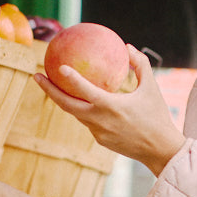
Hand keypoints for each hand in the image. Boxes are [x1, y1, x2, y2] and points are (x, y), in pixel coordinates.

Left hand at [34, 45, 185, 176]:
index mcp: (110, 106)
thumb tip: (128, 46)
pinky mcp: (100, 140)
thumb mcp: (152, 87)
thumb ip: (140, 65)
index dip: (69, 78)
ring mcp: (97, 132)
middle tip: (36, 75)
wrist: (160, 150)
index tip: (56, 66)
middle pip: (66, 105)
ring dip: (62, 100)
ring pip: (75, 113)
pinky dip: (82, 109)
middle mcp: (99, 120)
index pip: (84, 90)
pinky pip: (88, 121)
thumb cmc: (158, 116)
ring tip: (51, 86)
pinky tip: (79, 101)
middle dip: (49, 90)